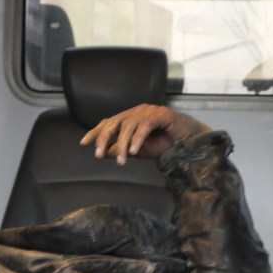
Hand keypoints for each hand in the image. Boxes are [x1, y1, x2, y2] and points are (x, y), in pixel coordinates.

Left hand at [80, 104, 210, 164]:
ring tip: (122, 162)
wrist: (187, 142)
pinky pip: (145, 126)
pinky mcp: (161, 114)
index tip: (84, 143)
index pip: (108, 122)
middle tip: (98, 155)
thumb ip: (121, 149)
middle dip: (104, 139)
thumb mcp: (137, 151)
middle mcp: (137, 111)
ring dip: (123, 145)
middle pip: (115, 122)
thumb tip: (104, 152)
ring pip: (129, 126)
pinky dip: (139, 139)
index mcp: (130, 118)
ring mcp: (148, 111)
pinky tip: (134, 151)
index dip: (96, 132)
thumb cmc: (164, 144)